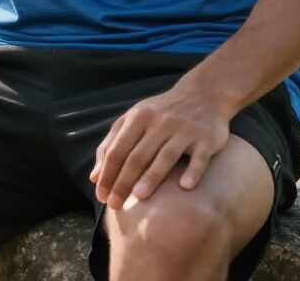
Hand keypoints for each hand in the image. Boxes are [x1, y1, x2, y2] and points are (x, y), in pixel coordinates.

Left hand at [89, 74, 231, 209]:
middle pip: (138, 155)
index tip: (101, 197)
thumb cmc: (161, 112)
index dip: (107, 174)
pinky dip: (192, 171)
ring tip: (139, 197)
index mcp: (139, 117)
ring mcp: (184, 129)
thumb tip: (94, 177)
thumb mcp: (134, 119)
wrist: (203, 94)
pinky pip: (199, 157)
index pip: (118, 149)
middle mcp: (160, 122)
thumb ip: (112, 144)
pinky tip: (184, 187)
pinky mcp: (205, 138)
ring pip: (165, 156)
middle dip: (123, 182)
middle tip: (115, 206)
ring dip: (151, 176)